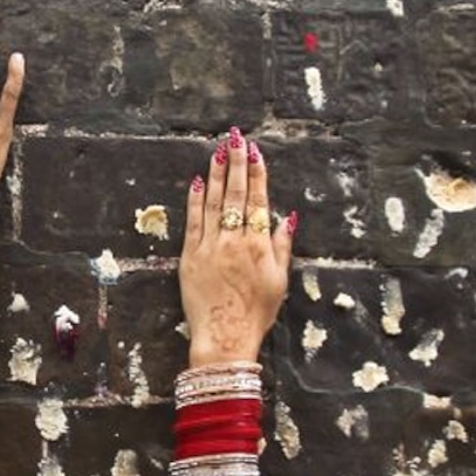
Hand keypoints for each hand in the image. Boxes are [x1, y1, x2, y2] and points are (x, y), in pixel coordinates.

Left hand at [180, 129, 292, 364]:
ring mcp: (210, 247)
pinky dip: (195, 201)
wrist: (225, 337)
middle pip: (235, 194)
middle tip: (235, 138)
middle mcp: (235, 241)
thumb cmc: (256, 313)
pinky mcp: (190, 257)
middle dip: (235, 163)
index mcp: (259, 245)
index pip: (257, 200)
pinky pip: (193, 222)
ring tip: (217, 152)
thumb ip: (282, 246)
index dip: (256, 174)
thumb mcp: (279, 281)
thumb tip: (285, 217)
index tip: (255, 152)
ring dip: (215, 175)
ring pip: (213, 203)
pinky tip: (196, 182)